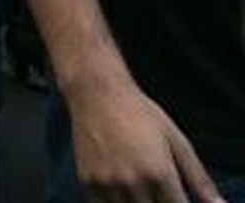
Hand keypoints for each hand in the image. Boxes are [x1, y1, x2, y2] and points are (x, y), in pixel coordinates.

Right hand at [67, 81, 222, 202]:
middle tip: (158, 188)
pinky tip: (121, 188)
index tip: (176, 196)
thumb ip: (199, 178)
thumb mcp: (177, 142)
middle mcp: (132, 183)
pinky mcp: (88, 182)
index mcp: (159, 173)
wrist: (97, 94)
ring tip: (140, 186)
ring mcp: (107, 184)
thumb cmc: (140, 113)